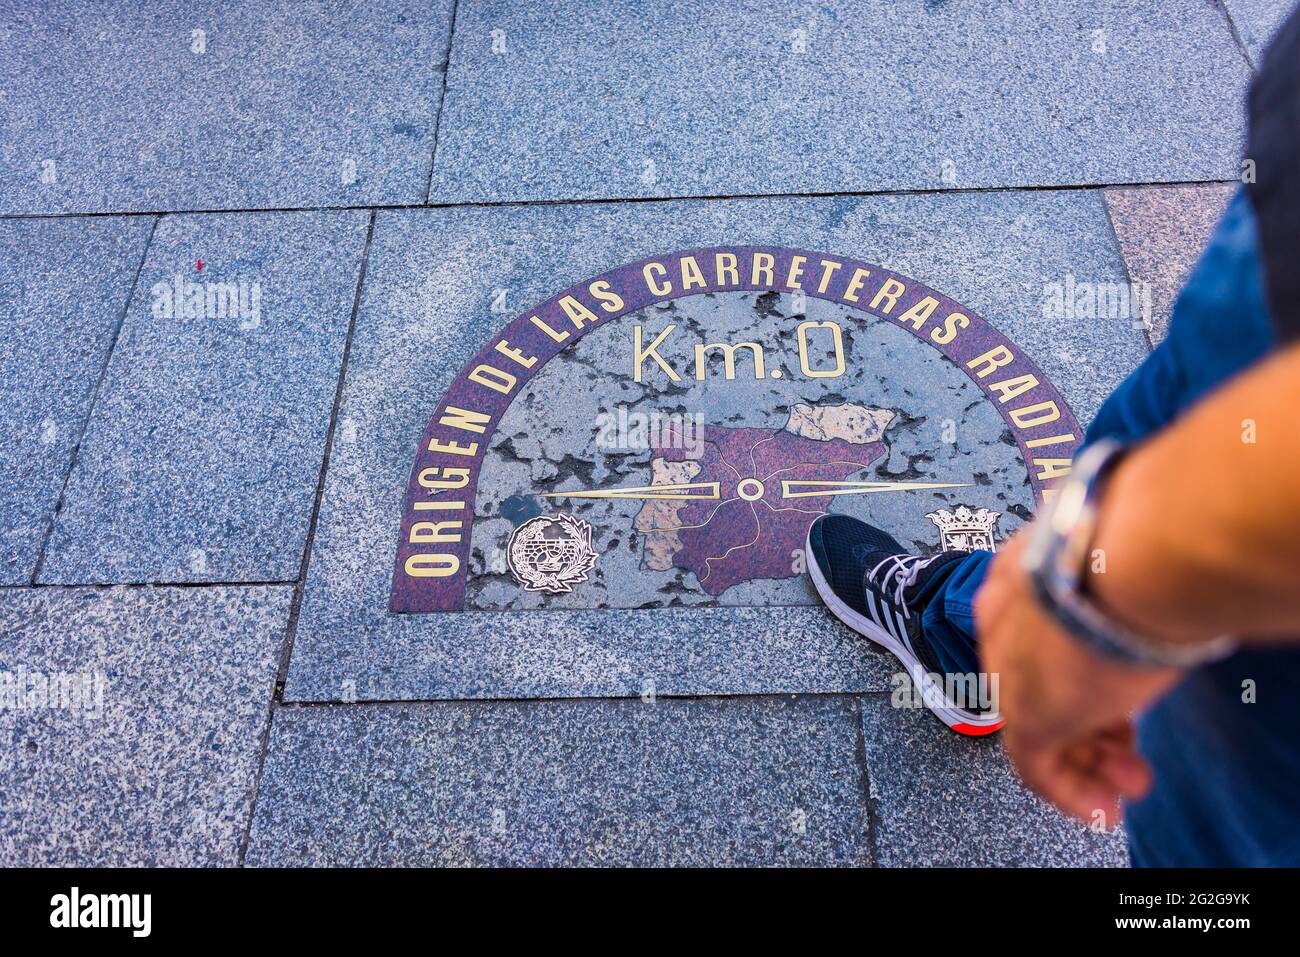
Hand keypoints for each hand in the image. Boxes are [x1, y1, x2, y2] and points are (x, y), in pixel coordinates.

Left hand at [974, 532, 1183, 824]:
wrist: (1127, 564)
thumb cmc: (1142, 554)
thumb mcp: (1122, 570)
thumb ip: (1118, 593)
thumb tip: (1146, 607)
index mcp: (1021, 571)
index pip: (1042, 633)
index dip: (1082, 669)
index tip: (1119, 692)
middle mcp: (1001, 615)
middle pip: (1038, 681)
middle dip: (1088, 724)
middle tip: (1129, 750)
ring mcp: (1006, 666)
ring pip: (1037, 723)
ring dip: (1087, 760)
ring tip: (1129, 782)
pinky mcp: (1021, 711)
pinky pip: (1034, 763)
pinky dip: (1069, 790)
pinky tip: (1100, 806)